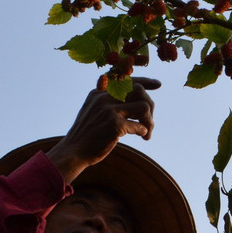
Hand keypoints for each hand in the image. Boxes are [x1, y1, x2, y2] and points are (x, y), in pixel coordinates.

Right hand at [45, 77, 159, 183]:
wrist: (73, 151)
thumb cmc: (87, 133)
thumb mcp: (94, 110)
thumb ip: (109, 101)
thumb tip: (138, 99)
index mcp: (100, 92)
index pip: (127, 80)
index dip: (145, 81)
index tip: (158, 84)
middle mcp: (104, 97)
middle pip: (139, 91)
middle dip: (150, 105)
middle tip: (149, 121)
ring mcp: (109, 110)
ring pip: (144, 106)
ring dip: (150, 121)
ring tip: (147, 132)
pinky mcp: (114, 125)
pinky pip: (139, 125)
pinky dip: (143, 131)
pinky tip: (142, 137)